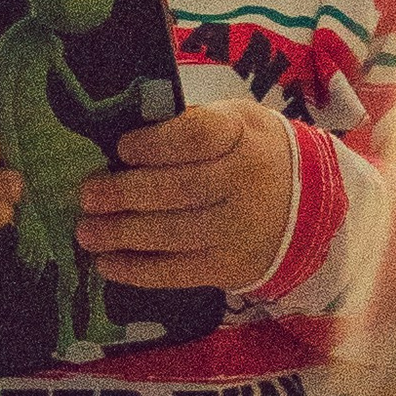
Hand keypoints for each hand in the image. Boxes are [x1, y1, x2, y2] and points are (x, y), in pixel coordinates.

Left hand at [77, 102, 298, 296]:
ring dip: (122, 235)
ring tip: (86, 232)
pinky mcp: (230, 268)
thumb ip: (192, 123)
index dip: (155, 144)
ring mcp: (239, 231)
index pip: (198, 137)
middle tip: (87, 196)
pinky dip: (138, 271)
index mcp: (244, 139)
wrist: (310, 206)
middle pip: (179, 190)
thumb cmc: (253, 153)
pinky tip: (107, 264)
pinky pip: (178, 273)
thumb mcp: (237, 122)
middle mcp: (245, 185)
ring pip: (174, 234)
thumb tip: (130, 132)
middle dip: (126, 193)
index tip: (121, 148)